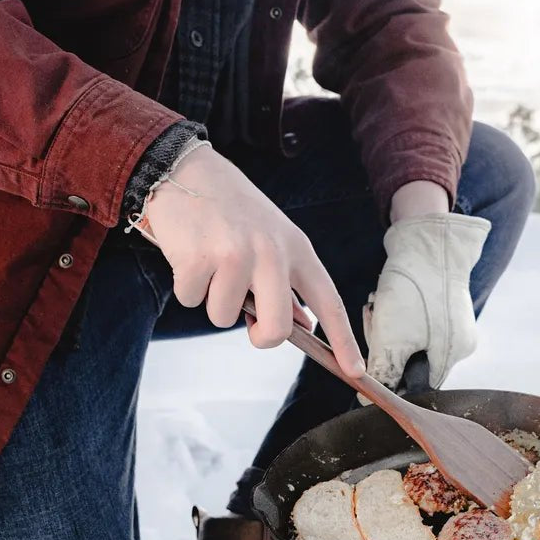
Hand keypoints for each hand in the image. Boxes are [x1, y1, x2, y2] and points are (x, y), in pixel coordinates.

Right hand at [144, 145, 364, 376]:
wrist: (183, 168)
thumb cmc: (231, 208)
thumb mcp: (272, 236)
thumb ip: (288, 281)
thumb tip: (304, 324)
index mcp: (296, 248)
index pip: (329, 302)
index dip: (344, 341)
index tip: (356, 370)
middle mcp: (271, 253)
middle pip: (277, 329)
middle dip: (259, 335)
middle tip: (246, 316)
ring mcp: (235, 256)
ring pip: (225, 318)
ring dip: (212, 300)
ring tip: (210, 263)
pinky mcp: (198, 259)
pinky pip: (192, 301)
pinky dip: (186, 286)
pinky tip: (189, 254)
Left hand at [363, 212, 490, 390]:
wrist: (426, 241)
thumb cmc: (412, 291)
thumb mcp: (391, 340)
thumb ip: (382, 374)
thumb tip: (368, 400)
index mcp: (452, 355)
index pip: (417, 386)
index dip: (390, 379)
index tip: (370, 364)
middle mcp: (459, 342)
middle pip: (412, 363)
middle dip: (386, 348)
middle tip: (374, 325)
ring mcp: (453, 322)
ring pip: (409, 340)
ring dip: (386, 329)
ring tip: (378, 307)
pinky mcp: (442, 304)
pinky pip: (414, 321)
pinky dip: (395, 314)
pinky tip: (386, 299)